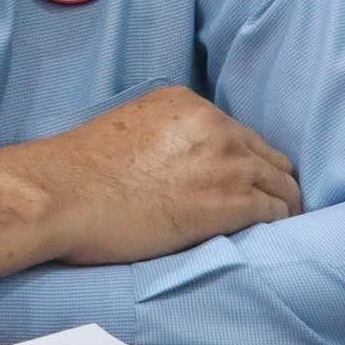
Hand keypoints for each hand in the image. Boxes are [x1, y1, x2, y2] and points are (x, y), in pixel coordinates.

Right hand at [0, 86, 301, 276]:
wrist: (62, 194)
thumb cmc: (77, 174)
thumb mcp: (126, 130)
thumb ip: (161, 138)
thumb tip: (171, 165)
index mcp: (186, 105)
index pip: (236, 133)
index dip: (244, 162)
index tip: (242, 184)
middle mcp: (213, 124)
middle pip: (267, 155)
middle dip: (269, 181)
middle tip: (267, 210)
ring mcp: (227, 161)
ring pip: (282, 184)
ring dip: (281, 206)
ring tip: (276, 229)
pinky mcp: (231, 200)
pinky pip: (275, 211)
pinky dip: (278, 225)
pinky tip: (270, 240)